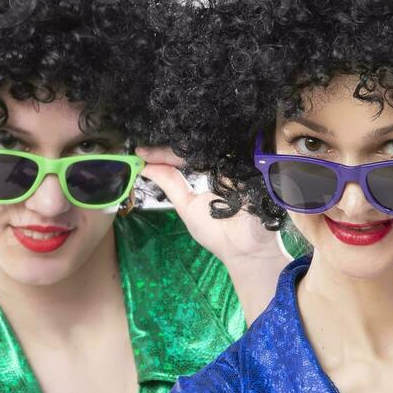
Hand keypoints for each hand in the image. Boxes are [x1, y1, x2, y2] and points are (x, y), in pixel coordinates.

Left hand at [136, 145, 285, 264]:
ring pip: (212, 144)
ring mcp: (238, 162)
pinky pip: (231, 152)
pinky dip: (212, 151)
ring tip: (163, 147)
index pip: (183, 155)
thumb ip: (170, 184)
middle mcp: (223, 163)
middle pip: (197, 144)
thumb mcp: (187, 206)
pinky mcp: (253, 165)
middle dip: (172, 145)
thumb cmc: (216, 230)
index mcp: (208, 171)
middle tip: (148, 146)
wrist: (245, 248)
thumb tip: (144, 166)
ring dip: (188, 146)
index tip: (139, 151)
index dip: (162, 153)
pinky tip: (192, 152)